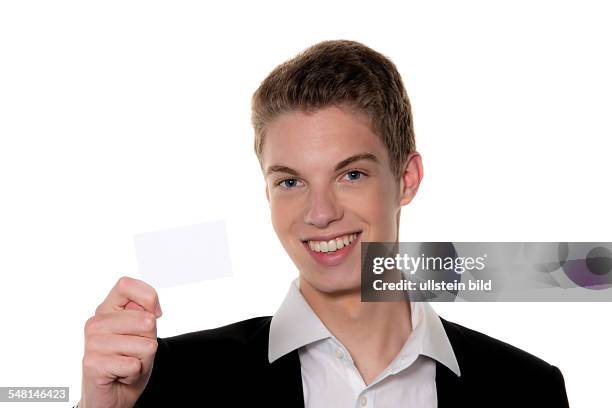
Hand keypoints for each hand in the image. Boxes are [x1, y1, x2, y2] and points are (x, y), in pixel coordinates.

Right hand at [79, 276, 161, 407]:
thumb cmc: (128, 360)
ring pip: (145, 344)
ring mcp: (92, 342)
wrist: (112, 396)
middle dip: (149, 340)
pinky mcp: (92, 363)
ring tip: (126, 363)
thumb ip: (145, 313)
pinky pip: (134, 364)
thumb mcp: (143, 332)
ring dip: (143, 360)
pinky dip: (134, 374)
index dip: (148, 298)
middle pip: (146, 321)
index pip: (126, 285)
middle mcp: (96, 323)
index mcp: (107, 309)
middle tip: (134, 352)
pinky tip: (120, 375)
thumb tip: (151, 312)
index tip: (152, 315)